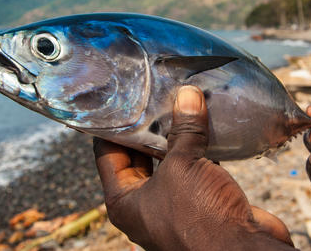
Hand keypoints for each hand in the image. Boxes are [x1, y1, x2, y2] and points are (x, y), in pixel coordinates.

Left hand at [94, 86, 294, 250]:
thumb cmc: (200, 216)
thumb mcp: (183, 167)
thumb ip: (184, 130)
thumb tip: (187, 94)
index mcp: (124, 201)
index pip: (107, 154)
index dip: (113, 125)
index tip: (121, 99)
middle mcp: (144, 204)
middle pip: (139, 156)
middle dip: (147, 127)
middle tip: (153, 96)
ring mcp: (173, 203)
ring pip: (169, 162)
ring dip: (175, 136)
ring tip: (178, 103)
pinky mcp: (200, 201)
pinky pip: (193, 168)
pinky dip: (197, 149)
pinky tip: (203, 126)